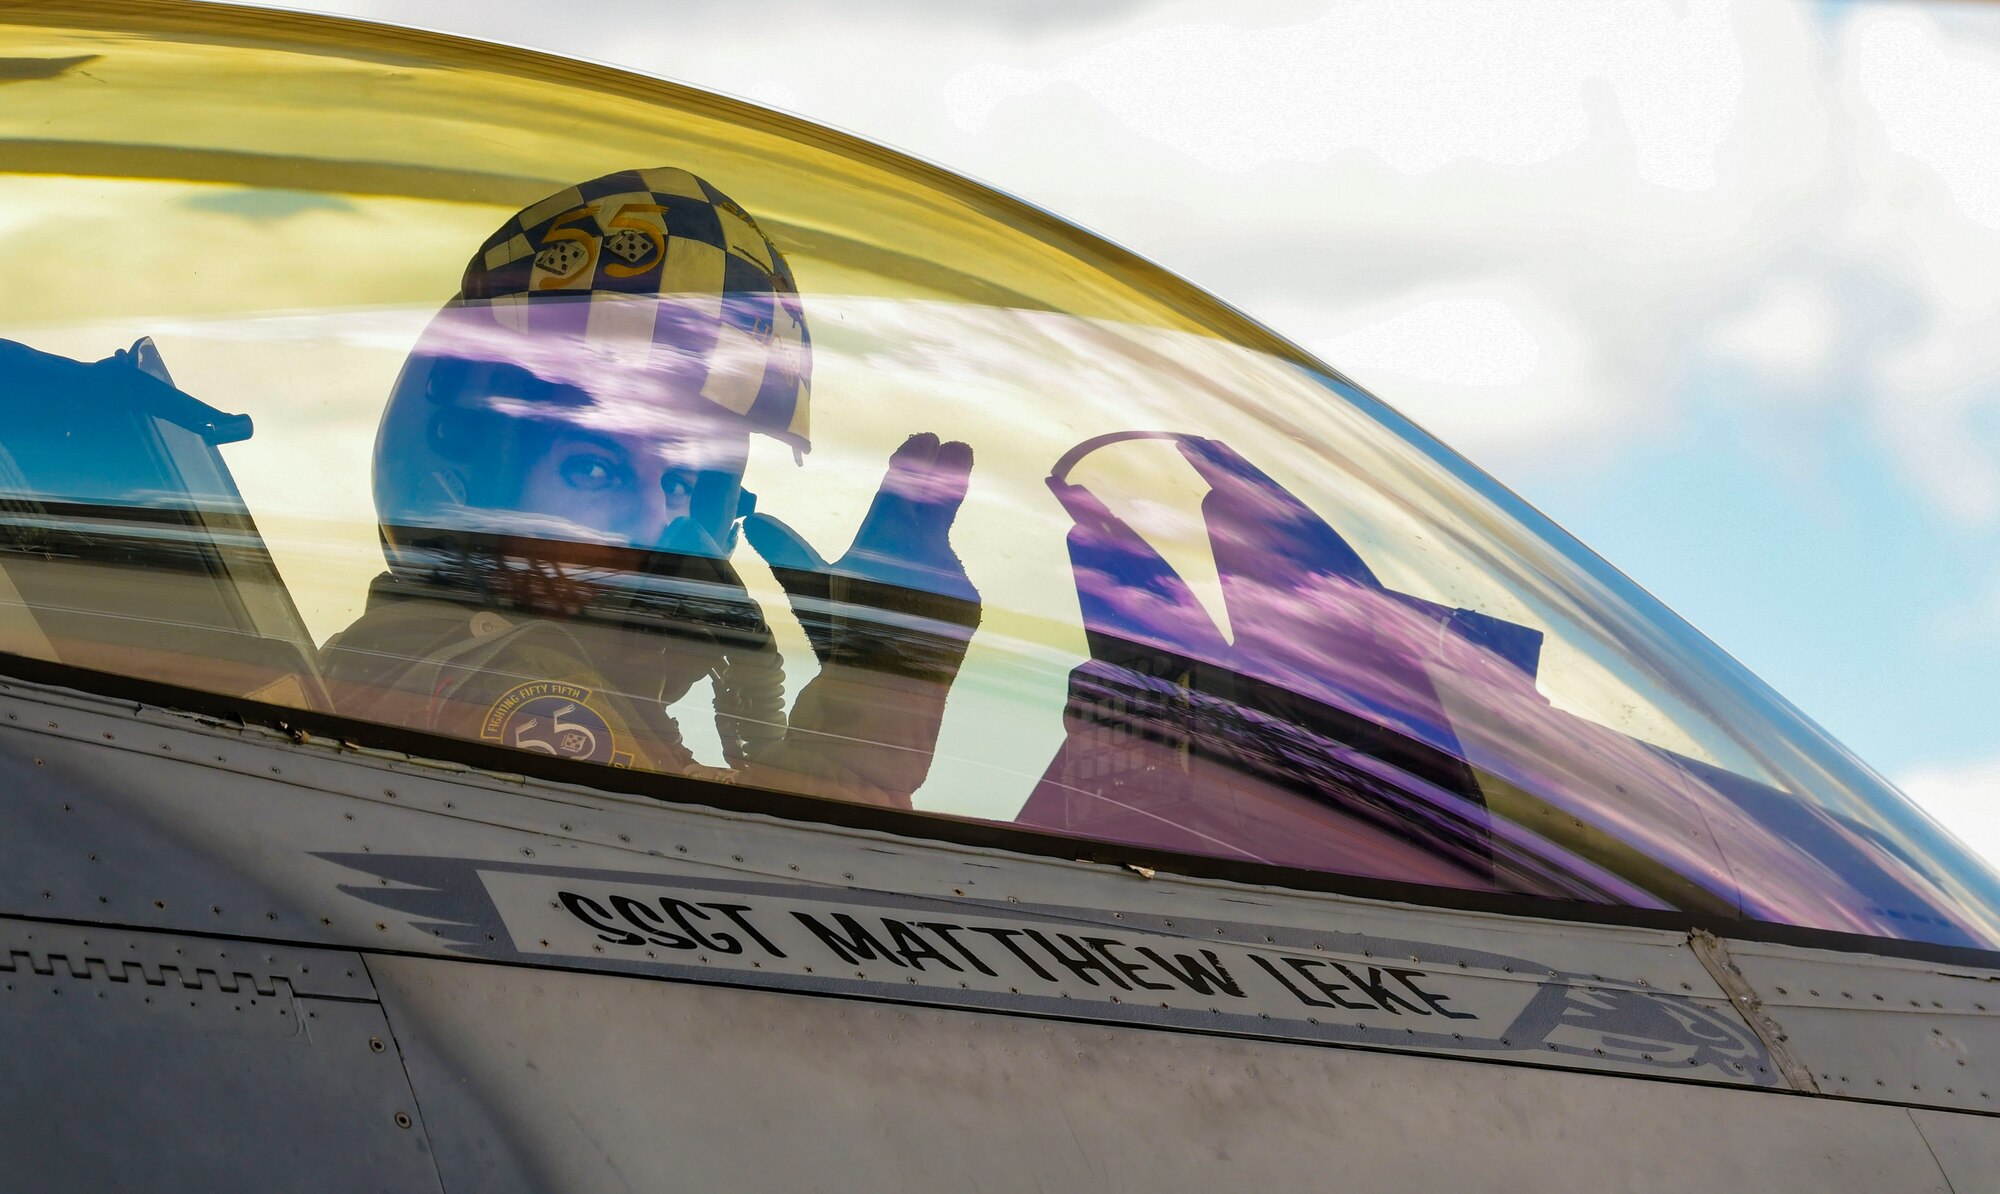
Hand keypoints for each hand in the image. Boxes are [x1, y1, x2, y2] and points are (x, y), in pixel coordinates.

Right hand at [743, 432, 979, 670]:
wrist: (891, 692)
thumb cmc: (841, 636)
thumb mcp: (810, 591)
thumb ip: (787, 552)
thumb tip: (754, 520)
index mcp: (884, 537)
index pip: (902, 486)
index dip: (913, 460)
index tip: (926, 439)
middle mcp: (923, 547)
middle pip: (936, 500)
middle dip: (946, 470)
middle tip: (957, 447)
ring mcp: (952, 572)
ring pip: (936, 551)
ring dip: (926, 553)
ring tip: (901, 586)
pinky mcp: (969, 599)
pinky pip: (950, 582)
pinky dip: (935, 587)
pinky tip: (917, 609)